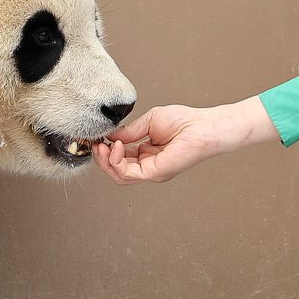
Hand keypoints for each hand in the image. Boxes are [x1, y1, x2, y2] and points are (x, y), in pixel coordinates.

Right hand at [93, 96, 280, 183]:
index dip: (105, 150)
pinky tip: (115, 146)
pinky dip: (116, 161)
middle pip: (116, 170)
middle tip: (95, 144)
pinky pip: (127, 173)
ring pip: (119, 176)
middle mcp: (148, 165)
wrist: (203, 126)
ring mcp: (152, 171)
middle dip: (101, 158)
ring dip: (106, 161)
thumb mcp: (148, 122)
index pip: (120, 158)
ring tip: (102, 146)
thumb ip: (129, 131)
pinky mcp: (155, 173)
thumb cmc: (184, 122)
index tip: (96, 138)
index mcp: (147, 154)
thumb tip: (110, 135)